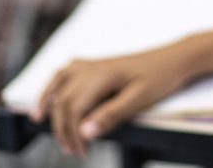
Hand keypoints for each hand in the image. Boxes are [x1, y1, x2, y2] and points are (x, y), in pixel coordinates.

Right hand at [32, 45, 194, 157]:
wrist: (174, 59)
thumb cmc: (161, 78)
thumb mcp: (139, 100)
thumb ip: (111, 115)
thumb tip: (84, 132)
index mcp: (101, 75)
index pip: (74, 108)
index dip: (72, 134)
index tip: (82, 152)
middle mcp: (91, 66)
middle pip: (62, 98)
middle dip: (61, 127)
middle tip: (71, 151)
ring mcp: (92, 63)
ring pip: (58, 81)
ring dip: (48, 102)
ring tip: (38, 120)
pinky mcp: (95, 64)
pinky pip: (66, 72)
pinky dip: (53, 84)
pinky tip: (52, 94)